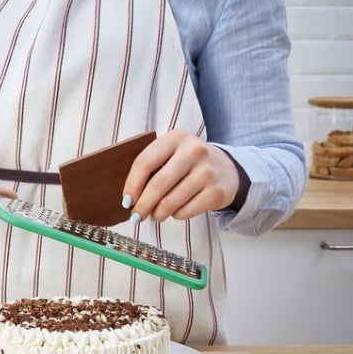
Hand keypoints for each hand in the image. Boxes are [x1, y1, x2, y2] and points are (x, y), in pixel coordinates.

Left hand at [121, 129, 240, 222]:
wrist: (226, 169)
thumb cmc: (187, 163)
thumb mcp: (171, 154)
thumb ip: (151, 166)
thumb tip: (128, 197)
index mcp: (176, 138)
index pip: (145, 162)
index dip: (132, 185)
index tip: (126, 200)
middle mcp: (194, 151)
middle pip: (158, 184)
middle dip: (143, 205)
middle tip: (136, 215)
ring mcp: (207, 171)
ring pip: (171, 202)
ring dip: (157, 213)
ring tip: (155, 215)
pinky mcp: (216, 192)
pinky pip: (185, 211)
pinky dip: (175, 215)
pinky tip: (175, 211)